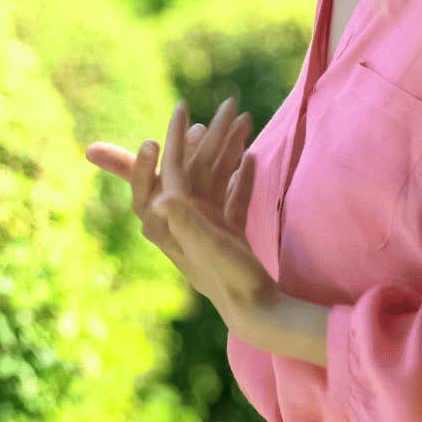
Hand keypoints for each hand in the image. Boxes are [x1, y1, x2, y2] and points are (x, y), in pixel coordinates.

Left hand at [88, 99, 270, 312]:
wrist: (260, 316)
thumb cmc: (233, 283)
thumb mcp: (211, 250)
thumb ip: (188, 223)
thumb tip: (162, 198)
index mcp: (173, 221)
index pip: (169, 172)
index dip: (174, 140)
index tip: (182, 109)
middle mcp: (185, 222)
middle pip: (194, 170)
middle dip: (208, 137)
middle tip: (226, 105)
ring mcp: (207, 228)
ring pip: (215, 179)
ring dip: (228, 151)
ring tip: (246, 119)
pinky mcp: (228, 237)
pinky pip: (232, 199)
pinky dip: (241, 179)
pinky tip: (253, 158)